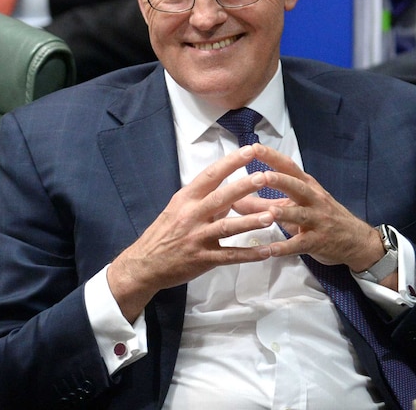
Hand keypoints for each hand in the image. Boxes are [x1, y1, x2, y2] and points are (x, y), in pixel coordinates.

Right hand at [108, 145, 274, 321]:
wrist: (144, 264)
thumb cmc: (163, 233)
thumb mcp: (178, 209)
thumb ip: (204, 200)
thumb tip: (231, 194)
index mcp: (186, 199)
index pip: (210, 175)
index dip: (231, 163)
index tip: (250, 150)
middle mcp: (191, 215)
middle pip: (221, 198)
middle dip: (244, 187)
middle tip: (265, 177)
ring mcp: (197, 238)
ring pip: (227, 228)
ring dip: (250, 222)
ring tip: (271, 216)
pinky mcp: (203, 259)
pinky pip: (229, 256)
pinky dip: (249, 254)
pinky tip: (267, 252)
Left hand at [232, 144, 386, 275]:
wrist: (356, 241)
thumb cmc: (321, 217)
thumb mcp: (296, 206)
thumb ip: (264, 203)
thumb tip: (233, 199)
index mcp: (307, 185)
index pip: (289, 167)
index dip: (272, 157)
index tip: (253, 147)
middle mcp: (313, 199)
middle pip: (297, 186)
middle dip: (280, 180)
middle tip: (261, 176)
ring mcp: (317, 220)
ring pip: (300, 214)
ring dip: (284, 213)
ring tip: (269, 213)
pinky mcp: (318, 241)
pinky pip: (300, 244)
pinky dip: (285, 247)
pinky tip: (269, 250)